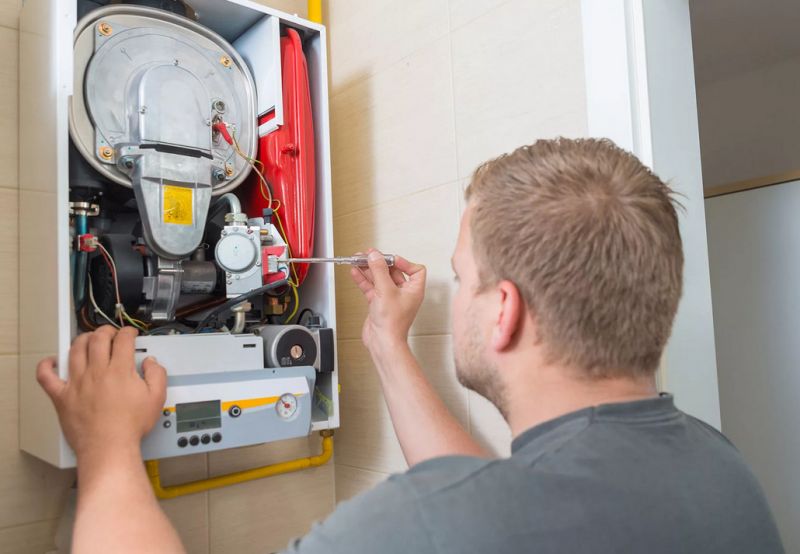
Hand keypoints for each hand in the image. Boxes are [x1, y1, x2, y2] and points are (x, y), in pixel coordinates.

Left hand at [36, 326, 166, 460]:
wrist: (109, 447)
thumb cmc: (130, 426)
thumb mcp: (156, 399)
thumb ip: (157, 375)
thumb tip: (152, 363)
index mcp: (120, 371)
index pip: (123, 340)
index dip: (128, 332)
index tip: (130, 334)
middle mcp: (96, 372)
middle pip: (98, 339)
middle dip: (106, 330)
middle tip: (111, 333)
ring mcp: (77, 383)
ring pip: (75, 350)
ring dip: (83, 339)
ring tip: (88, 340)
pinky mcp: (62, 397)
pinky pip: (46, 376)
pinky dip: (46, 366)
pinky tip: (52, 362)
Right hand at [350, 250, 425, 355]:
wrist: (382, 342)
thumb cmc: (392, 324)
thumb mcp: (386, 291)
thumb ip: (379, 271)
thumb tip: (375, 256)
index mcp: (414, 290)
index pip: (415, 269)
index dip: (403, 262)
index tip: (390, 259)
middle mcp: (404, 293)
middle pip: (393, 272)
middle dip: (380, 263)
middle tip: (368, 255)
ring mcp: (390, 298)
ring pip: (379, 278)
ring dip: (369, 269)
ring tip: (358, 261)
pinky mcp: (378, 303)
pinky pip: (371, 287)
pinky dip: (363, 280)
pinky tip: (356, 273)